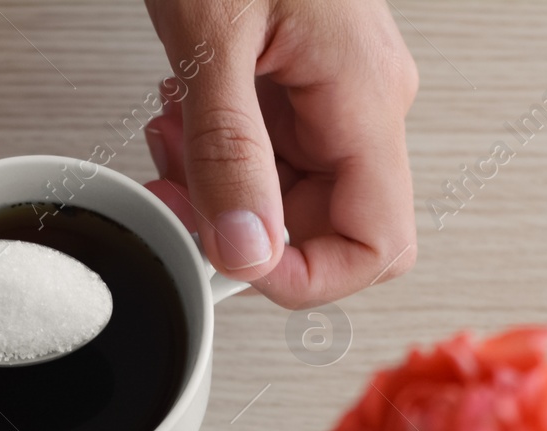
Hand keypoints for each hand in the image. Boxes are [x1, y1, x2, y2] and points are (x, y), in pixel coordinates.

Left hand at [142, 0, 417, 308]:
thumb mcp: (214, 37)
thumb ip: (228, 149)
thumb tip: (243, 248)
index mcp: (366, 96)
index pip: (376, 247)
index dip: (303, 278)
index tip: (231, 262)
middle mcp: (366, 98)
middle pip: (324, 227)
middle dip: (240, 228)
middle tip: (177, 196)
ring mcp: (339, 86)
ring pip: (288, 191)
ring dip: (220, 185)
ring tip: (171, 136)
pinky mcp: (307, 71)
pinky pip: (274, 146)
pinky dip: (220, 147)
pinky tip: (183, 111)